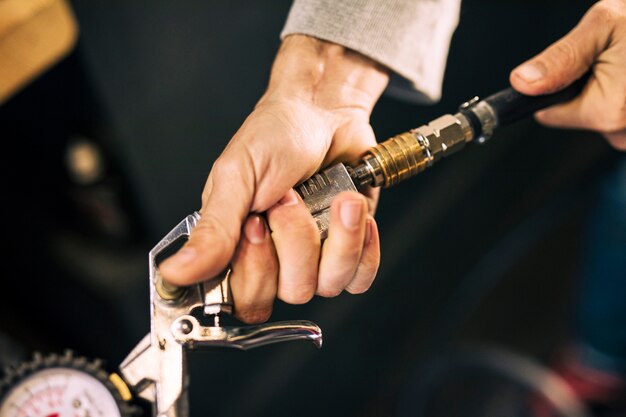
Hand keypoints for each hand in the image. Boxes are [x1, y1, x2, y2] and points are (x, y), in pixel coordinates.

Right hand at [160, 35, 386, 322]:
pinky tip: (352, 211)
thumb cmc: (276, 135)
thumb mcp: (236, 177)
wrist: (326, 112)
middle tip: (291, 199)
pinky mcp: (349, 250)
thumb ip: (213, 230)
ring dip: (336, 237)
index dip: (257, 269)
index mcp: (236, 246)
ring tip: (334, 197)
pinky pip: (360, 277)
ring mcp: (314, 257)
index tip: (257, 224)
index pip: (245, 298)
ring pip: (328, 285)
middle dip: (297, 241)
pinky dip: (363, 246)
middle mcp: (275, 258)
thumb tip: (175, 271)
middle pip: (291, 292)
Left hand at [510, 0, 625, 149]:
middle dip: (591, 88)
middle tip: (618, 60)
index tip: (580, 65)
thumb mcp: (605, 25)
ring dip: (614, 93)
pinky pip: (622, 120)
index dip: (558, 86)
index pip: (549, 115)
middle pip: (579, 117)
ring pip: (602, 118)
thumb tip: (523, 82)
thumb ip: (561, 58)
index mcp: (608, 112)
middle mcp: (625, 133)